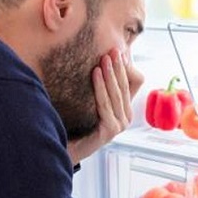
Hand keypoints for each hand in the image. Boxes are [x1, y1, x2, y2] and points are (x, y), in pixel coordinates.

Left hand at [67, 48, 143, 164]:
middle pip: (124, 87)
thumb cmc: (77, 123)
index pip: (131, 84)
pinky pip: (105, 104)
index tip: (120, 51)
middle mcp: (125, 118)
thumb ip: (100, 86)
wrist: (66, 148)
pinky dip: (100, 87)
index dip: (125, 68)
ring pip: (115, 94)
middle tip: (113, 49)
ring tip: (104, 58)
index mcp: (125, 110)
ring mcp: (119, 125)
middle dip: (118, 67)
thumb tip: (101, 59)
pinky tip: (94, 73)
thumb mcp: (91, 101)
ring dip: (110, 74)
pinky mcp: (110, 131)